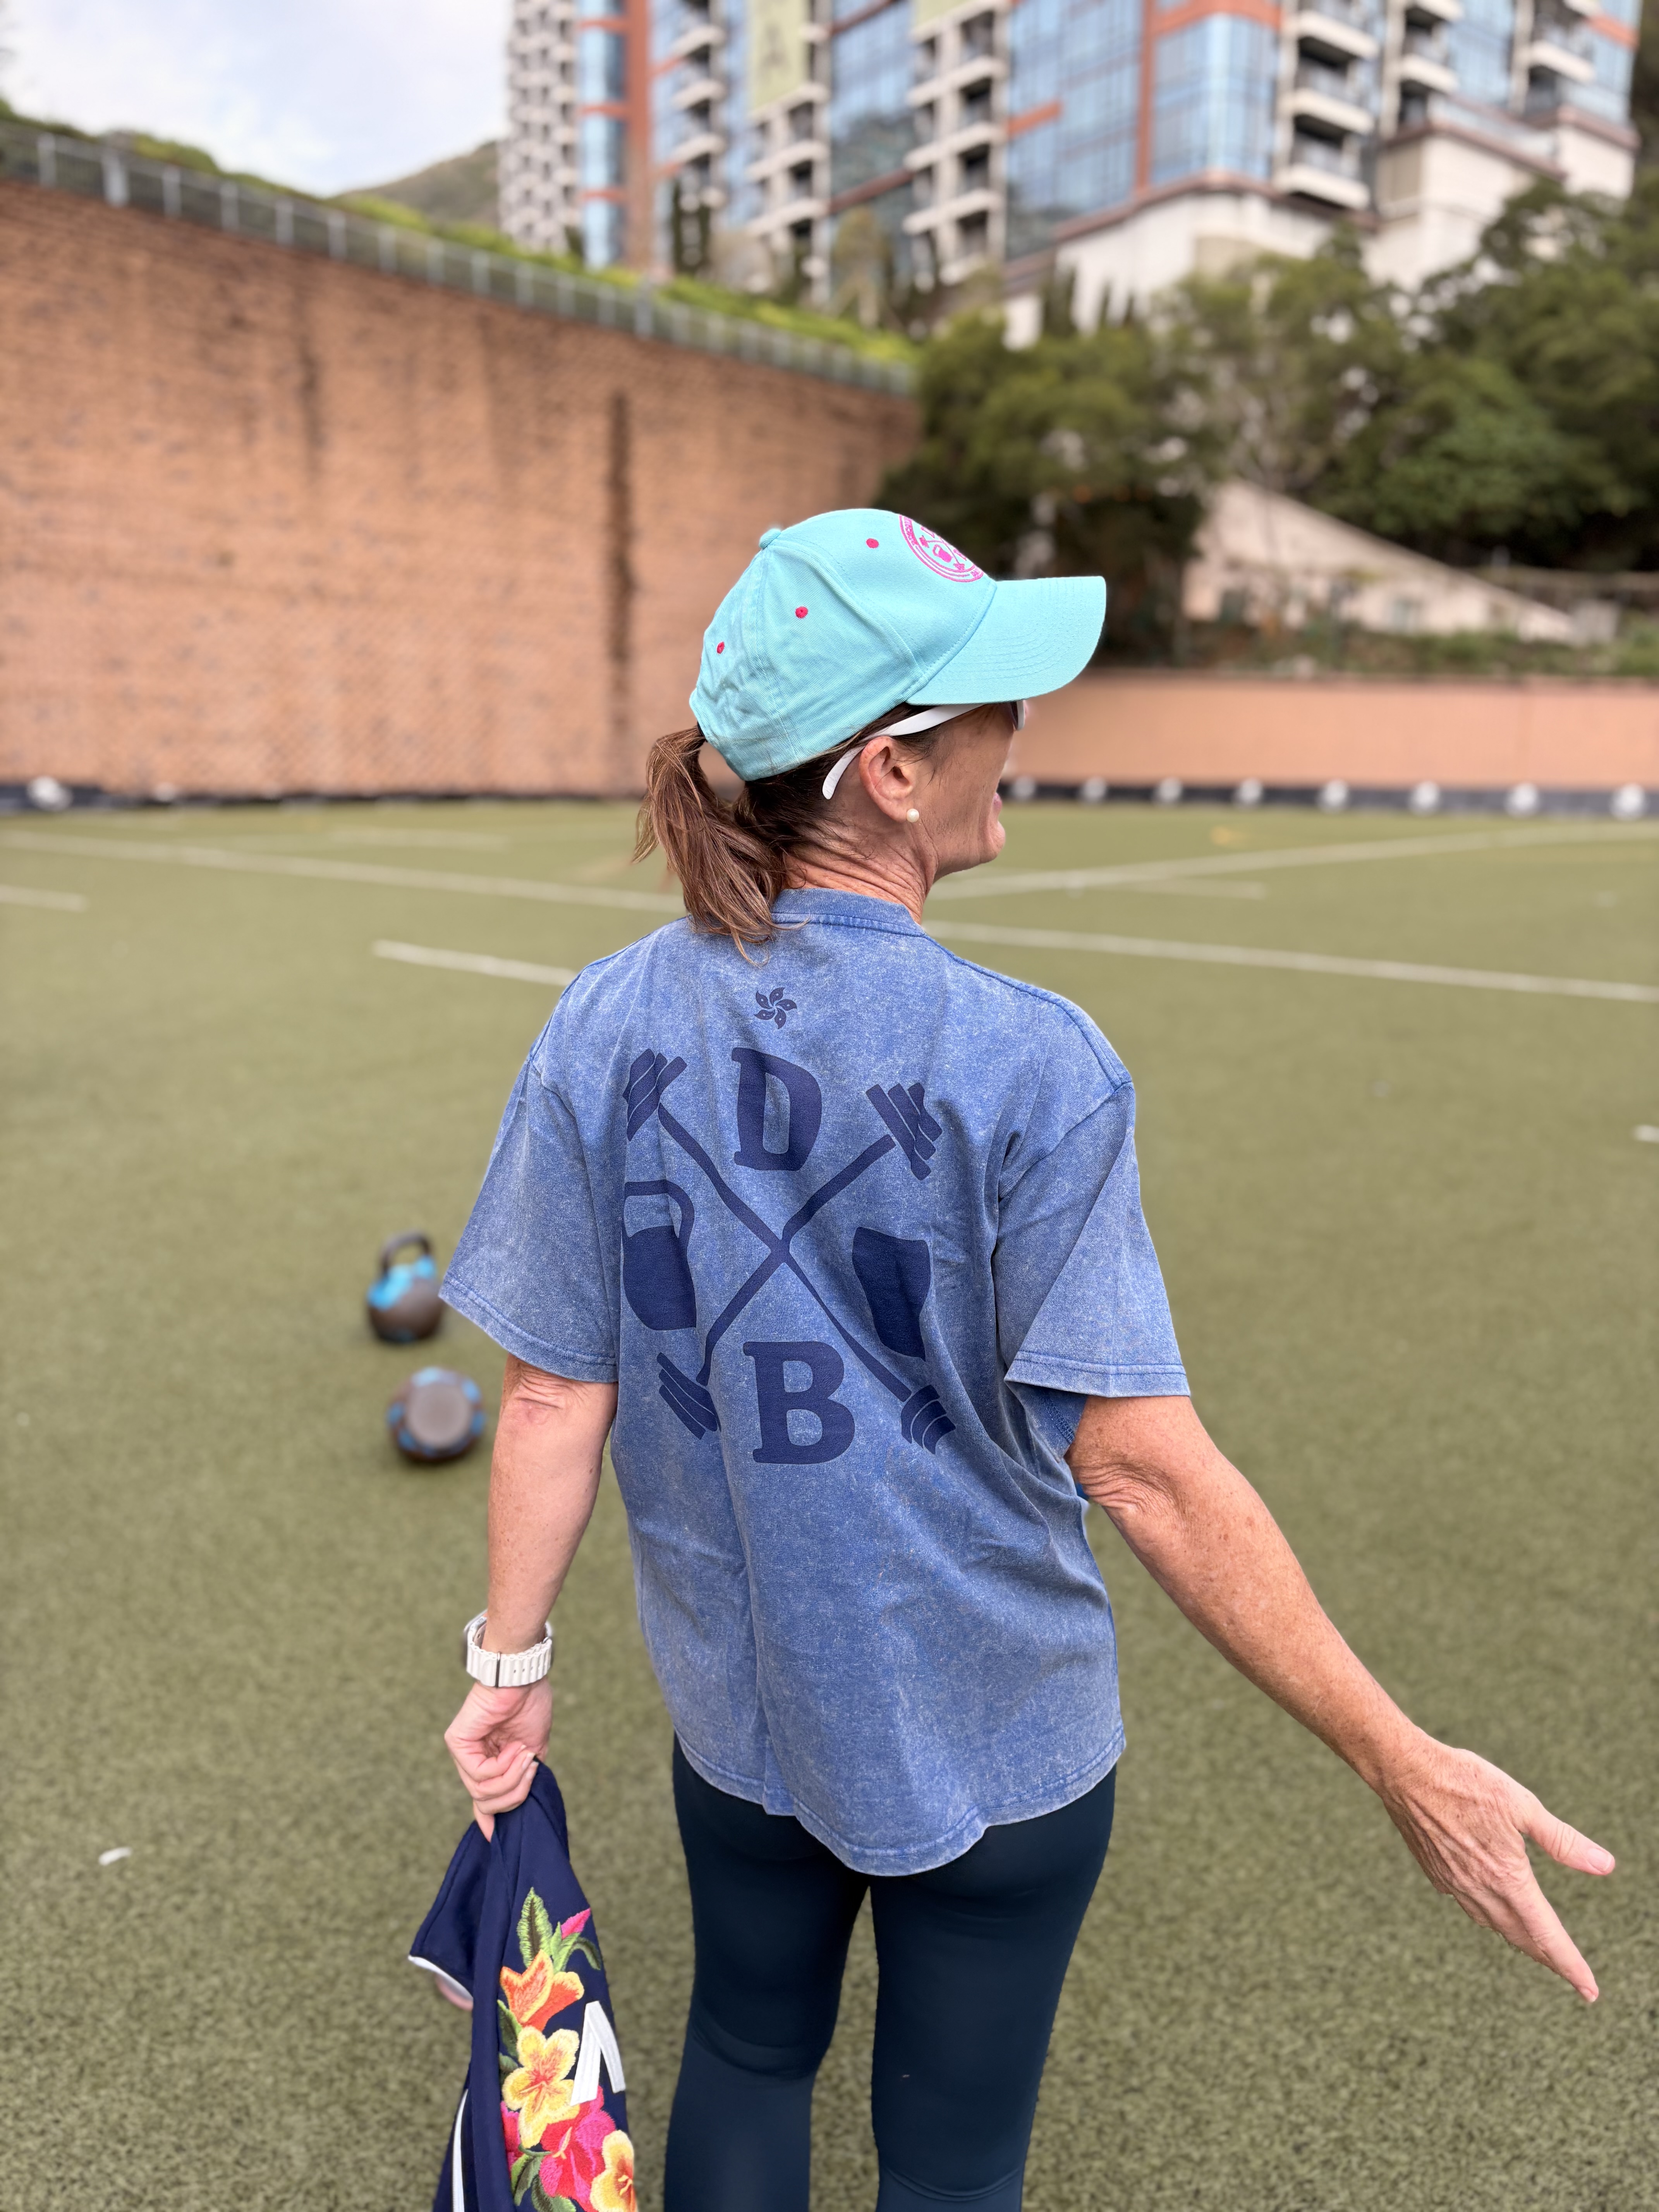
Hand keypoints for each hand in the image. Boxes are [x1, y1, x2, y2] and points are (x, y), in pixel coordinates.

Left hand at [444, 1679, 551, 1838]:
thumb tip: (511, 1814)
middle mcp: (471, 1759)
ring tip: (525, 1755)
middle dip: (514, 1793)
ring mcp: (462, 1751)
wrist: (524, 1677)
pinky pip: (478, 1775)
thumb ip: (521, 1781)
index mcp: (488, 1761)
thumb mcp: (531, 1753)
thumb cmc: (531, 1706)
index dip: (490, 1821)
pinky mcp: (456, 1742)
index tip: (495, 1838)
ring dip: (511, 1778)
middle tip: (531, 1769)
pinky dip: (502, 1767)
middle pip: (485, 1803)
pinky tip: (514, 1749)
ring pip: (482, 1793)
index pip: (481, 1800)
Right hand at [1378, 1735, 1613, 2000]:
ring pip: (1492, 1922)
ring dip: (1517, 1937)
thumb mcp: (1523, 1805)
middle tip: (1568, 1972)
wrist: (1405, 1772)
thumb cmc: (1466, 1782)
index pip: (1547, 1934)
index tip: (1590, 1991)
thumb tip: (1605, 1865)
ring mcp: (1454, 1884)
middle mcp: (1480, 1889)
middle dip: (1548, 1957)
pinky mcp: (1436, 1872)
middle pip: (1521, 1936)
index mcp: (1507, 1877)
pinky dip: (1485, 1912)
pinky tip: (1487, 1901)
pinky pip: (1466, 1903)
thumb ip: (1563, 1840)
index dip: (1571, 1964)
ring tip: (1532, 1942)